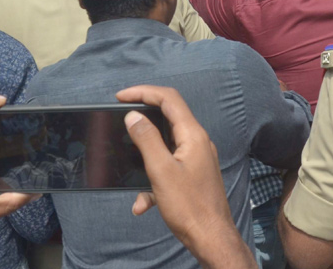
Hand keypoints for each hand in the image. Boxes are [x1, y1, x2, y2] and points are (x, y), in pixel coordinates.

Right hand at [117, 86, 254, 268]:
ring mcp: (197, 159)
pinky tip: (142, 202)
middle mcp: (197, 142)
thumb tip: (133, 116)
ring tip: (129, 162)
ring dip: (145, 155)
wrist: (212, 239)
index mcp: (192, 135)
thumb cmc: (190, 207)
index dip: (143, 92)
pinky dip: (153, 180)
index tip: (120, 97)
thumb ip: (146, 139)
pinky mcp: (194, 175)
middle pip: (168, 117)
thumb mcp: (161, 171)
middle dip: (143, 117)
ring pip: (165, 146)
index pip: (168, 99)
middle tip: (122, 117)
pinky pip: (169, 167)